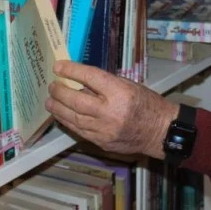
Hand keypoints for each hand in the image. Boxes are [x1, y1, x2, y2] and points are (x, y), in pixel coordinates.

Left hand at [46, 61, 179, 158]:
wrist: (160, 131)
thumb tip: (81, 83)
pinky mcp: (102, 142)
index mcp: (120, 92)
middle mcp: (110, 112)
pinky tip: (61, 115)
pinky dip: (68, 122)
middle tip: (52, 86)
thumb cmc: (148, 103)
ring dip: (59, 108)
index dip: (72, 71)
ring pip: (74, 118)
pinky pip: (79, 131)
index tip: (58, 67)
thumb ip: (106, 85)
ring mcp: (105, 130)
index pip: (91, 78)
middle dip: (60, 92)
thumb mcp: (130, 86)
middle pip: (77, 101)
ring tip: (50, 101)